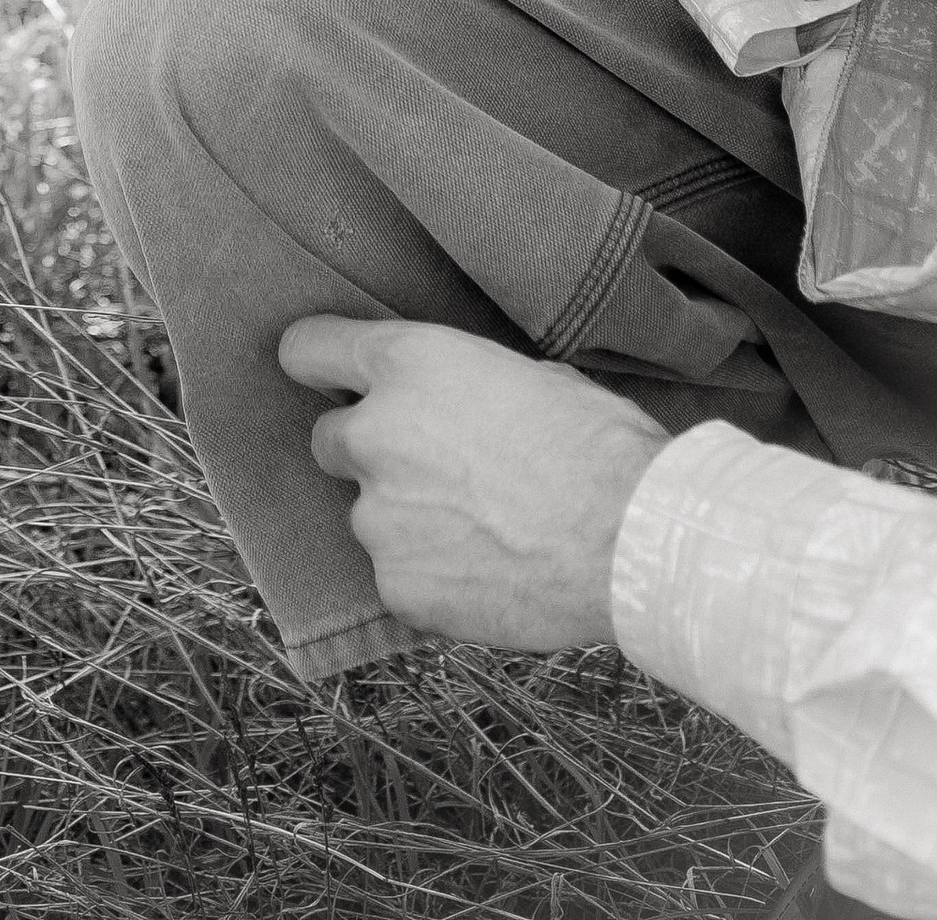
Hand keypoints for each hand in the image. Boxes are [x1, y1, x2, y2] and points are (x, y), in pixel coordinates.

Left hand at [277, 316, 669, 651]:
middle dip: (370, 450)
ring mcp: (378, 518)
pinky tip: (486, 574)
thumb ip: (461, 384)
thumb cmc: (598, 443)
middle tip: (434, 467)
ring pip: (368, 514)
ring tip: (481, 531)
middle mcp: (374, 434)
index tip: (328, 377)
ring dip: (406, 519)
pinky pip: (398, 574)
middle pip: (329, 438)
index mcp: (405, 364)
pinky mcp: (397, 587)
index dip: (318, 364)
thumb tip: (455, 402)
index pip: (307, 349)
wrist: (629, 540)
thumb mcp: (528, 373)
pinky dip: (430, 576)